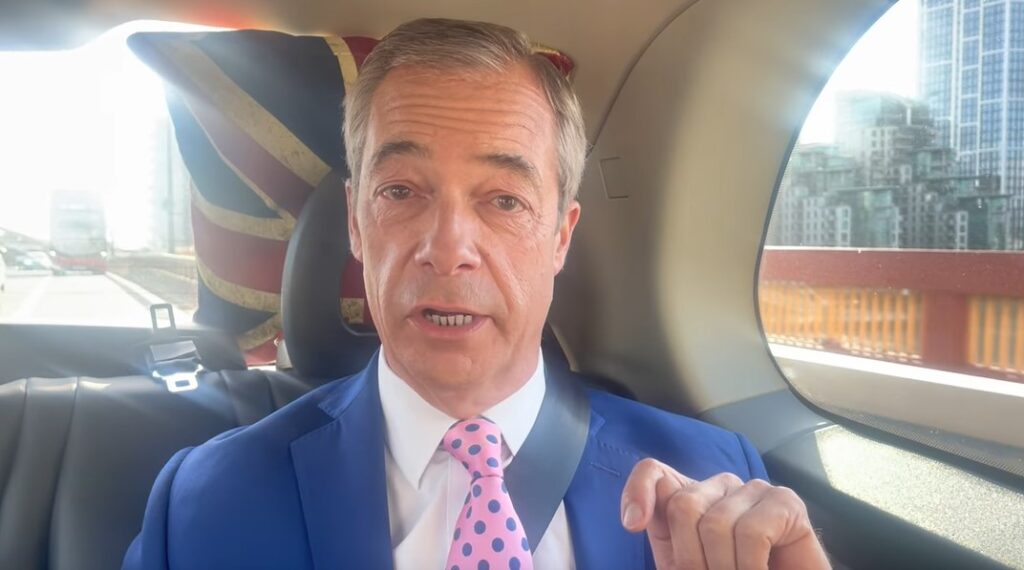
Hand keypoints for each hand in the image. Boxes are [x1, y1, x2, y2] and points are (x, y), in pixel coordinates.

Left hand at [620, 459, 829, 569]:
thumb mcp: (686, 565)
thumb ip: (666, 536)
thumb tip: (634, 519)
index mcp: (690, 500)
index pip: (653, 472)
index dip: (637, 492)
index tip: (633, 524)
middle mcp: (719, 488)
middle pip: (684, 504)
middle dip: (691, 558)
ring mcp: (753, 490)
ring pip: (716, 523)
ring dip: (725, 569)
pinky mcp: (785, 501)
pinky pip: (751, 531)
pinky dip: (751, 566)